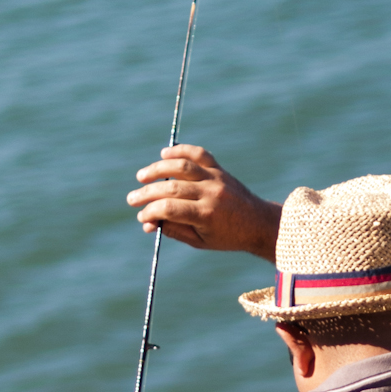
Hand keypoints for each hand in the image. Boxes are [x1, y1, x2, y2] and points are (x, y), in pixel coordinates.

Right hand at [127, 145, 280, 259]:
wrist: (258, 223)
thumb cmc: (227, 237)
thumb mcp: (200, 241)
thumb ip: (174, 230)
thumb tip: (147, 223)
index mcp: (206, 215)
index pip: (169, 208)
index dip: (150, 212)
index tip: (141, 217)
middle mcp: (211, 193)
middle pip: (171, 187)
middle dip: (147, 193)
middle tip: (132, 199)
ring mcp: (216, 178)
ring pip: (182, 166)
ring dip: (158, 168)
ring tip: (142, 176)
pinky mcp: (220, 169)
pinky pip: (199, 154)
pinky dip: (181, 150)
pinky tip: (165, 153)